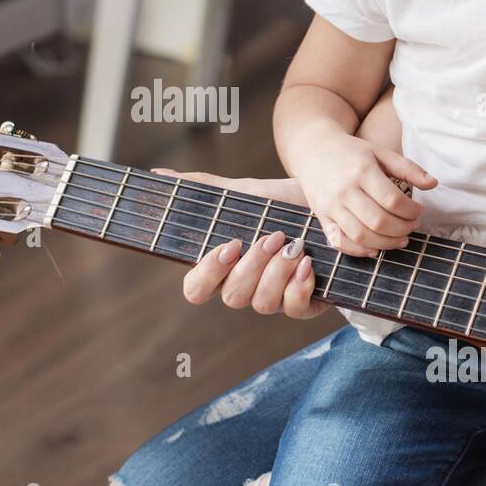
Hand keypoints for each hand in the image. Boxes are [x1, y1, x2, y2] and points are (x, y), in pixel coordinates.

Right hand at [157, 170, 328, 318]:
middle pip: (232, 297)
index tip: (228, 246)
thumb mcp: (243, 192)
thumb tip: (157, 175)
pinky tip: (307, 264)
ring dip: (277, 273)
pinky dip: (299, 287)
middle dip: (252, 267)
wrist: (328, 202)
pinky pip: (294, 310)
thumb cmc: (279, 203)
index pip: (196, 289)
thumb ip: (202, 188)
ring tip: (294, 245)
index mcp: (223, 266)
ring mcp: (274, 297)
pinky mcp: (304, 302)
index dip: (207, 275)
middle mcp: (245, 286)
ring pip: (262, 304)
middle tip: (272, 237)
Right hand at [295, 132, 435, 257]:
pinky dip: (358, 251)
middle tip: (412, 226)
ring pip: (361, 236)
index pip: (393, 201)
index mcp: (362, 171)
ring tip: (401, 239)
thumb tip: (433, 183)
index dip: (412, 212)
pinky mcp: (321, 217)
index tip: (419, 212)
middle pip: (378, 222)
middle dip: (402, 229)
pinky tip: (375, 249)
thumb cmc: (351, 152)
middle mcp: (344, 190)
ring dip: (386, 244)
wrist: (313, 149)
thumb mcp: (380, 152)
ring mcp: (331, 206)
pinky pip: (339, 242)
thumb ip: (407, 168)